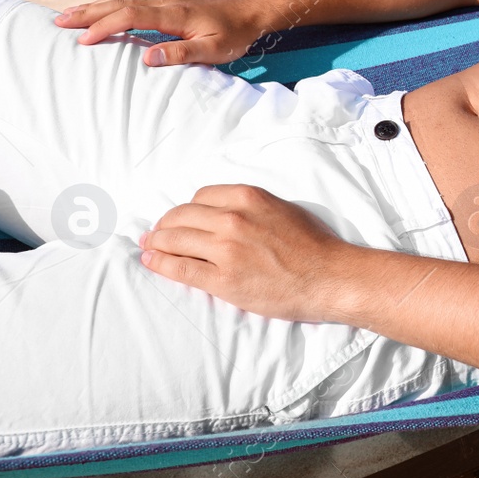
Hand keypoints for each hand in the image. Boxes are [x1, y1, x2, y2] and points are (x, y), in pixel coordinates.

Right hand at [54, 0, 267, 66]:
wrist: (251, 13)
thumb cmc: (235, 34)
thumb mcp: (214, 50)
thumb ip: (182, 54)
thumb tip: (148, 58)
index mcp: (174, 14)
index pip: (132, 15)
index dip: (106, 26)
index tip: (84, 39)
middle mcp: (165, 3)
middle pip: (120, 4)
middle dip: (88, 12)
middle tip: (58, 21)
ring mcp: (165, 3)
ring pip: (123, 1)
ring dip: (95, 7)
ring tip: (68, 15)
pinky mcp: (167, 6)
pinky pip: (132, 3)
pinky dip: (110, 7)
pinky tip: (99, 13)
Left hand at [138, 184, 358, 323]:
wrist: (329, 277)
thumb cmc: (313, 245)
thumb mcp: (281, 210)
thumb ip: (250, 208)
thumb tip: (221, 213)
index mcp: (249, 198)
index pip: (200, 197)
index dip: (185, 210)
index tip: (180, 219)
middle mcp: (233, 219)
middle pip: (181, 216)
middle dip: (164, 225)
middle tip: (156, 234)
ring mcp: (226, 250)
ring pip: (175, 239)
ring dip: (156, 242)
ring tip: (149, 247)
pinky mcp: (223, 280)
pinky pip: (180, 268)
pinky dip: (160, 263)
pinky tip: (151, 262)